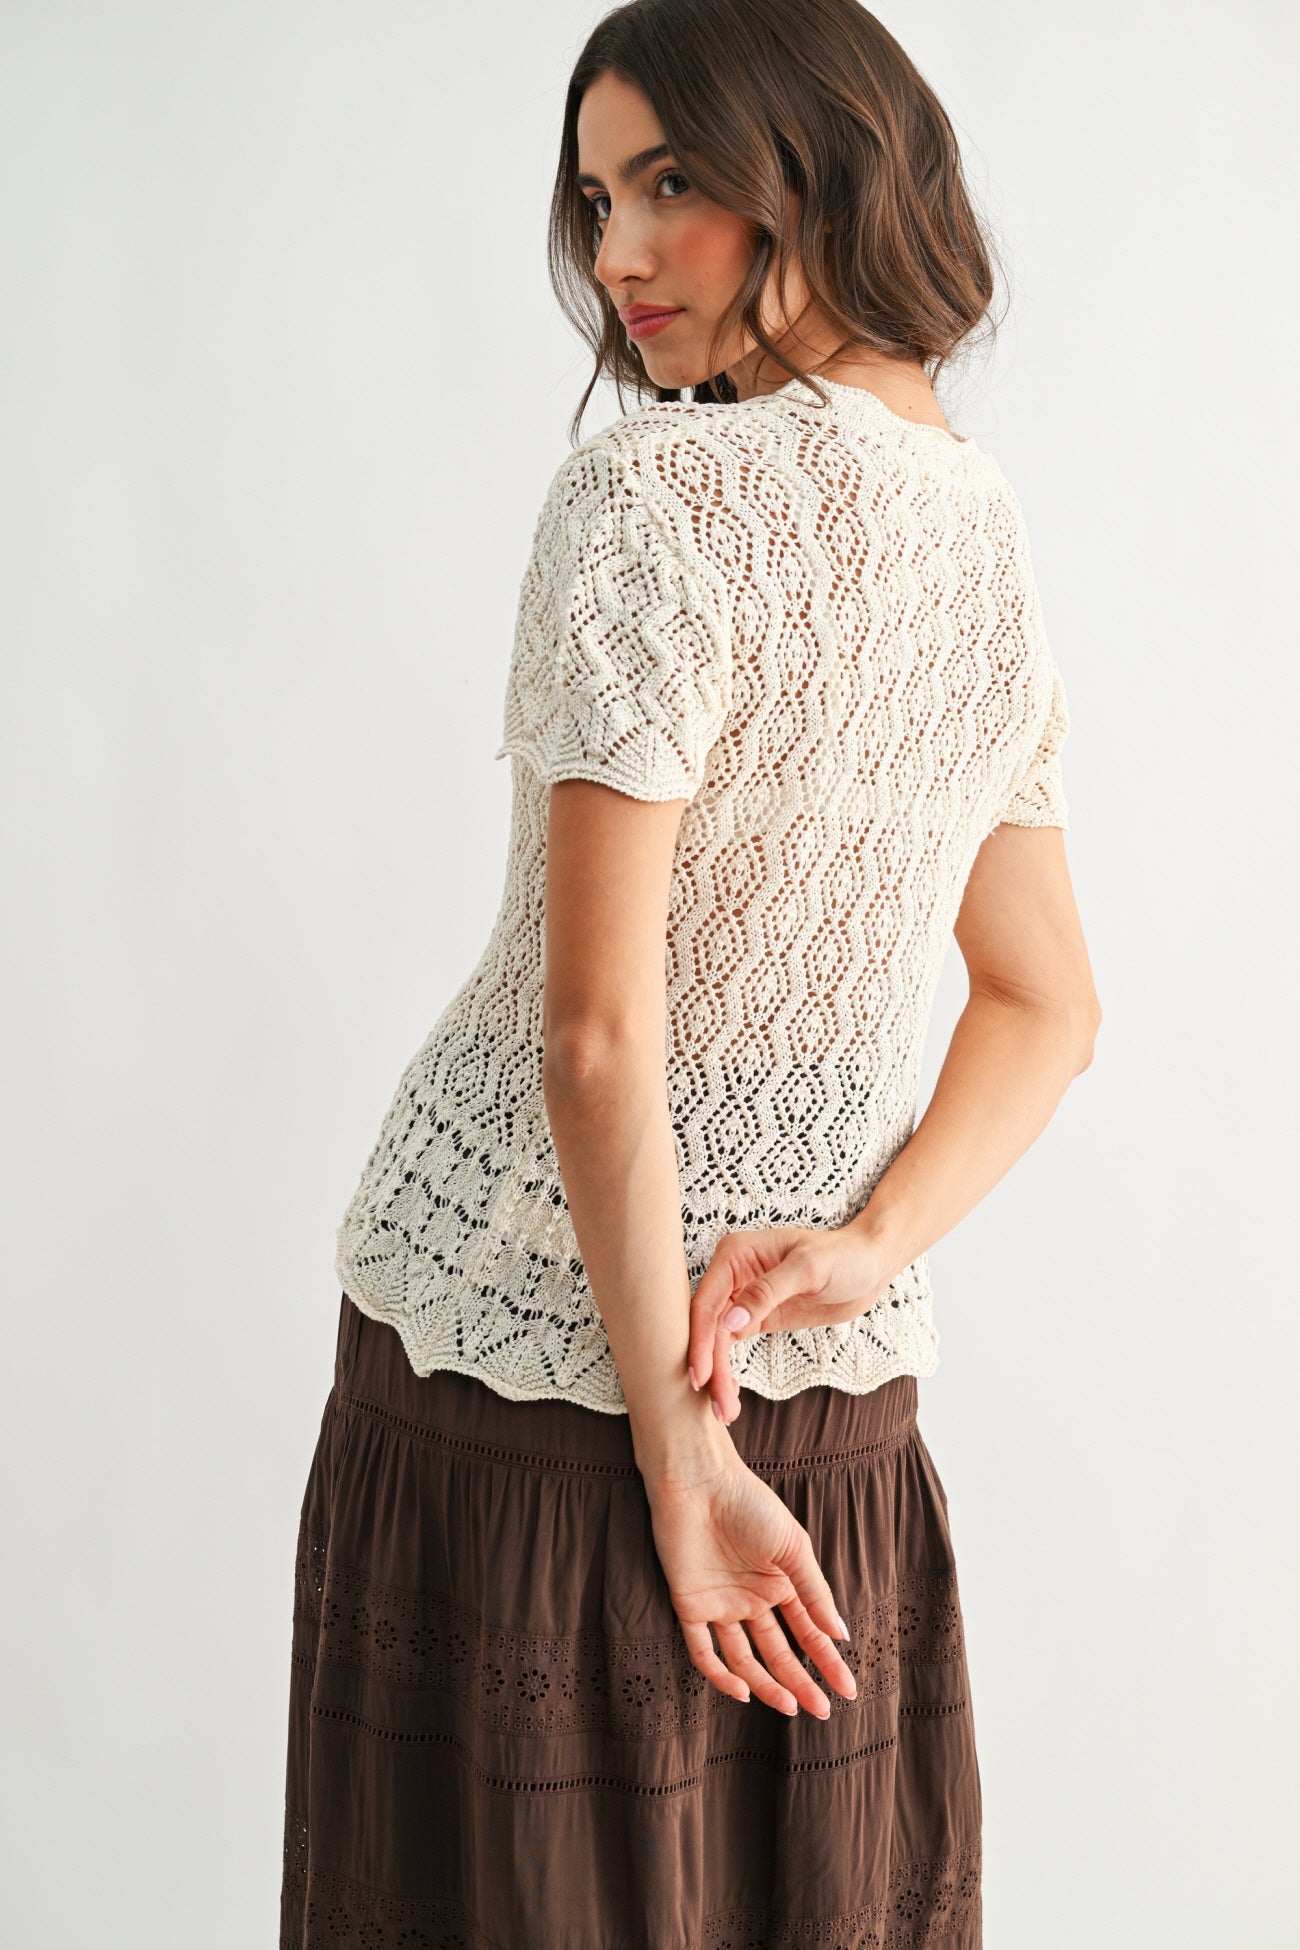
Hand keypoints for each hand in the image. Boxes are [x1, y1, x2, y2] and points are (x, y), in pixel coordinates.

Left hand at [645, 1446, 856, 1713]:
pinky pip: (704, 1650)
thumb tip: (841, 1635)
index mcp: (779, 1584)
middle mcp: (751, 1599)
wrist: (700, 1481)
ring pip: (744, 1658)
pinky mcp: (689, 1605)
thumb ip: (814, 1593)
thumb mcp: (792, 1548)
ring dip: (767, 1684)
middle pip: (779, 1651)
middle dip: (801, 1682)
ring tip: (791, 1707)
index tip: (849, 1689)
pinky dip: (721, 1675)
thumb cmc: (749, 1504)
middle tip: (823, 1711)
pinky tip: (743, 1691)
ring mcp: (721, 1605)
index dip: (828, 1662)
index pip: (808, 1632)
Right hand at [686, 1224, 892, 1425]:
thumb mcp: (809, 1269)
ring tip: (726, 1412)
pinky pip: (731, 1347)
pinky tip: (730, 1394)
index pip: (708, 1301)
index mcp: (736, 1253)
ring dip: (719, 1376)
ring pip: (717, 1342)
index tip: (701, 1375)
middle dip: (710, 1366)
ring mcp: (742, 1298)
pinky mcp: (756, 1319)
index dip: (700, 1339)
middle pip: (708, 1326)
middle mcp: (732, 1275)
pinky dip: (729, 1371)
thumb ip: (768, 1292)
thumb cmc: (843, 1256)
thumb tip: (730, 1322)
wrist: (869, 1267)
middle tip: (719, 1406)